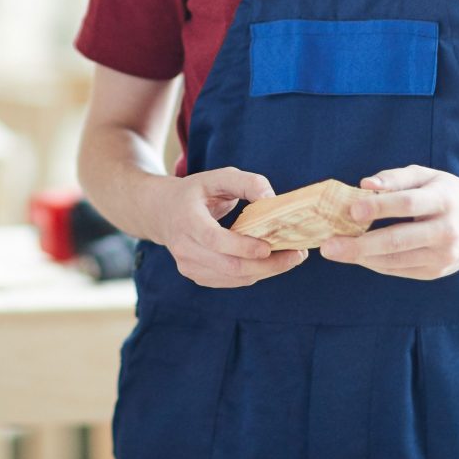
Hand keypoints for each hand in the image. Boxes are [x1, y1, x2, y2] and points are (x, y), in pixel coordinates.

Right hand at [151, 167, 307, 288]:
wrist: (162, 212)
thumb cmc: (196, 192)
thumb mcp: (218, 177)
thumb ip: (246, 182)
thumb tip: (272, 199)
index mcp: (187, 220)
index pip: (215, 240)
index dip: (243, 247)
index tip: (269, 246)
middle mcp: (184, 247)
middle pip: (230, 266)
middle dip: (267, 265)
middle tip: (296, 255)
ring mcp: (188, 266)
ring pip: (233, 278)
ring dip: (265, 271)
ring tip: (291, 258)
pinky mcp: (197, 276)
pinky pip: (231, 281)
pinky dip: (254, 274)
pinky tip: (270, 262)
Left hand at [320, 165, 458, 279]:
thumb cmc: (448, 193)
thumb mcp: (427, 175)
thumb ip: (395, 178)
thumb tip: (364, 185)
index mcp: (445, 200)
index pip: (408, 204)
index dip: (379, 206)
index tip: (351, 210)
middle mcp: (447, 230)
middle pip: (398, 240)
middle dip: (360, 245)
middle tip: (328, 246)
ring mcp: (443, 256)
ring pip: (395, 260)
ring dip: (362, 257)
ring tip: (335, 250)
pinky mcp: (437, 272)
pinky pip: (399, 269)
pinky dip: (375, 263)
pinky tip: (357, 255)